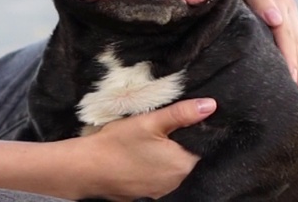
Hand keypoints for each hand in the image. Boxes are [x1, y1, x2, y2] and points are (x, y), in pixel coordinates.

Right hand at [66, 98, 215, 200]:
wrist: (86, 168)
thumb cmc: (118, 143)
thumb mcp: (150, 121)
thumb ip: (181, 113)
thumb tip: (210, 105)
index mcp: (183, 164)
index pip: (200, 147)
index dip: (190, 133)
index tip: (175, 124)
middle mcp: (176, 182)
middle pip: (184, 158)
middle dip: (175, 145)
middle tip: (156, 130)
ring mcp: (159, 191)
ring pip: (169, 169)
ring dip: (162, 158)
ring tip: (143, 143)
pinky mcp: (144, 195)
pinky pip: (155, 179)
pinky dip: (149, 169)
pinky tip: (135, 158)